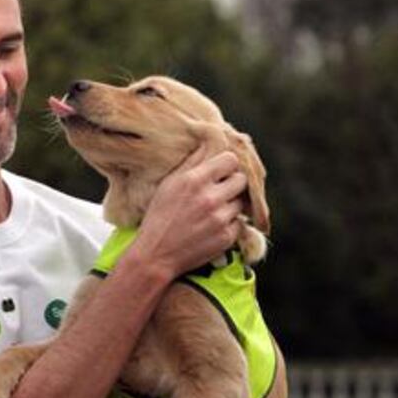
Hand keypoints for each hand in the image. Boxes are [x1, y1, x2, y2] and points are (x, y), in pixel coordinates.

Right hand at [134, 148, 246, 278]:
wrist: (156, 254)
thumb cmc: (159, 216)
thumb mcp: (169, 184)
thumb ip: (192, 163)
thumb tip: (209, 143)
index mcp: (194, 180)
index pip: (230, 159)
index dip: (226, 165)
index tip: (220, 171)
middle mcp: (210, 197)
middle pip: (241, 179)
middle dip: (232, 183)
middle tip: (219, 191)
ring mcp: (220, 219)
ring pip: (241, 202)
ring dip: (231, 205)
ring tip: (213, 212)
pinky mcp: (227, 237)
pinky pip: (240, 223)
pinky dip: (229, 224)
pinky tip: (212, 228)